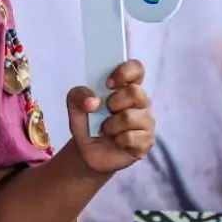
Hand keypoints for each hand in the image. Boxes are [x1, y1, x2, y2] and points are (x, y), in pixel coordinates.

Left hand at [65, 59, 154, 175]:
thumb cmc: (88, 123)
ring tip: (105, 130)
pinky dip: (117, 140)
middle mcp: (140, 102)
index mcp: (125, 87)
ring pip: (130, 117)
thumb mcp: (75, 107)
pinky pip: (131, 137)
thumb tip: (93, 101)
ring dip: (110, 126)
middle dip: (113, 103)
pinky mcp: (147, 141)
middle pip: (135, 92)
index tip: (108, 84)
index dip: (124, 72)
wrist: (89, 152)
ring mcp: (146, 121)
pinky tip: (116, 141)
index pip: (136, 69)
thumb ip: (78, 96)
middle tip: (105, 111)